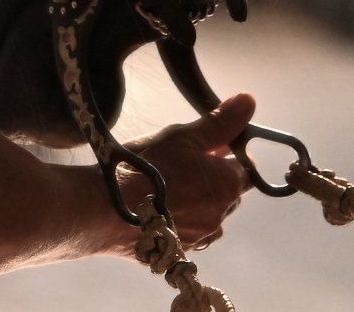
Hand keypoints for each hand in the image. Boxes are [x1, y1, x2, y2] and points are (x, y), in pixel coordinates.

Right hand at [115, 92, 256, 252]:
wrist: (105, 211)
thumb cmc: (147, 168)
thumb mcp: (183, 137)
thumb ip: (219, 123)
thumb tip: (249, 101)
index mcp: (227, 186)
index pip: (247, 169)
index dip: (232, 155)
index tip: (211, 147)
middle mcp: (219, 217)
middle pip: (228, 194)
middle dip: (214, 179)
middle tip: (185, 163)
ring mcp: (198, 238)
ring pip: (208, 216)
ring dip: (198, 203)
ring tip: (169, 187)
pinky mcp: (176, 253)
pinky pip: (187, 233)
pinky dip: (179, 221)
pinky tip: (158, 209)